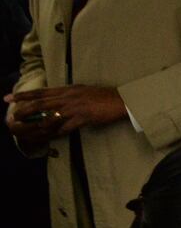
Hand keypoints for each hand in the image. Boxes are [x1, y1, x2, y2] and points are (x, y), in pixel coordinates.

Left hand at [4, 86, 128, 140]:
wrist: (121, 100)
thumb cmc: (102, 96)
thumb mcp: (81, 91)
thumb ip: (67, 95)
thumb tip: (54, 100)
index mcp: (67, 90)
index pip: (41, 92)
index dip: (24, 95)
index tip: (9, 98)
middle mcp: (68, 97)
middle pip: (41, 103)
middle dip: (24, 110)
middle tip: (12, 117)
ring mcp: (75, 108)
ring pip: (50, 117)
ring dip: (36, 125)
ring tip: (26, 131)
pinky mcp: (83, 117)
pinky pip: (65, 128)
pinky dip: (56, 133)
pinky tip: (50, 137)